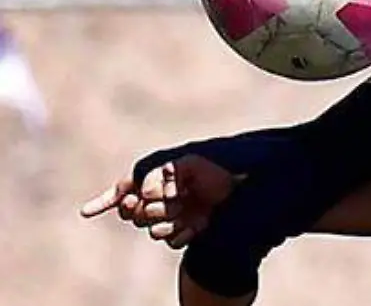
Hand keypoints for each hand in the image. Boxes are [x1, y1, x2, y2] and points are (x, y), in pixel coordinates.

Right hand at [80, 155, 236, 248]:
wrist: (243, 184)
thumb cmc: (214, 168)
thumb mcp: (185, 163)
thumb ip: (159, 173)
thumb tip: (143, 195)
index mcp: (155, 180)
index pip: (121, 191)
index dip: (105, 201)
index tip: (94, 210)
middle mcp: (159, 201)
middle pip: (135, 214)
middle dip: (149, 208)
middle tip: (173, 198)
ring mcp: (170, 218)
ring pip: (152, 230)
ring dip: (168, 220)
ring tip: (187, 208)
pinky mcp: (184, 232)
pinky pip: (171, 241)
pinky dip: (182, 233)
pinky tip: (196, 223)